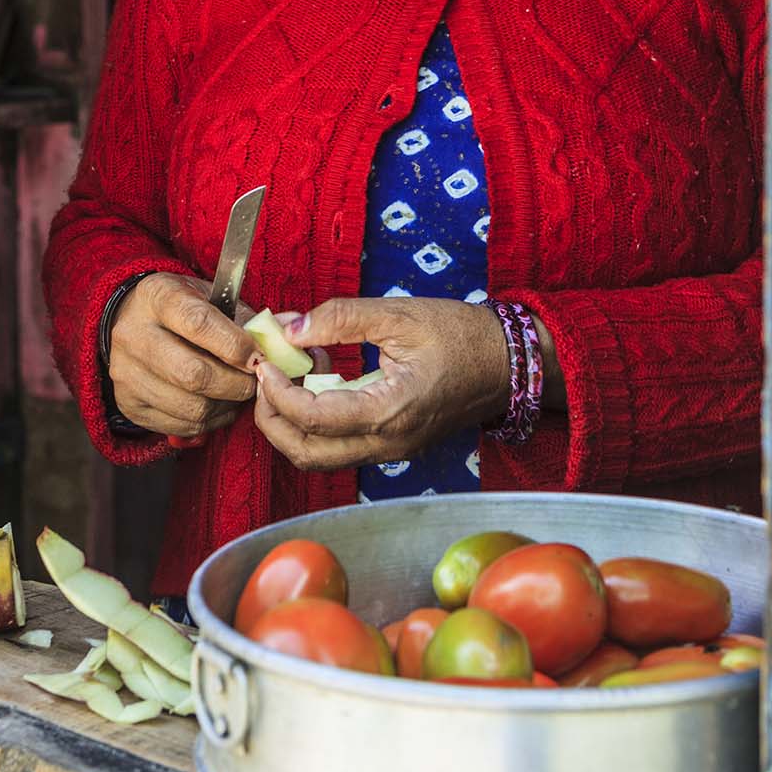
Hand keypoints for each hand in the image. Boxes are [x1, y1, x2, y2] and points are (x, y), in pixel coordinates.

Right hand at [108, 272, 257, 438]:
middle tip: (256, 382)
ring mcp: (126, 373)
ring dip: (226, 406)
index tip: (260, 357)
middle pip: (193, 374)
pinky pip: (180, 426)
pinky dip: (209, 421)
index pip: (199, 323)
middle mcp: (134, 335)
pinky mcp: (128, 404)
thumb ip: (244, 318)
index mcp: (157, 298)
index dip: (236, 346)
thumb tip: (280, 344)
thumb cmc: (180, 308)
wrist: (129, 320)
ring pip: (190, 407)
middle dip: (236, 384)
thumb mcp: (209, 296)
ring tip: (238, 394)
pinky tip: (218, 405)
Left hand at [253, 295, 510, 471]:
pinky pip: (341, 447)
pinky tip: (321, 379)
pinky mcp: (394, 446)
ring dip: (291, 423)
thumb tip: (290, 328)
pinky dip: (316, 422)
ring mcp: (391, 450)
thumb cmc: (461, 336)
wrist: (508, 364)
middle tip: (262, 377)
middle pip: (306, 453)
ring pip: (320, 457)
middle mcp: (388, 442)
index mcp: (389, 410)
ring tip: (290, 374)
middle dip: (272, 419)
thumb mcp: (399, 314)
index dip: (277, 392)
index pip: (312, 417)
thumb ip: (341, 318)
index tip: (263, 362)